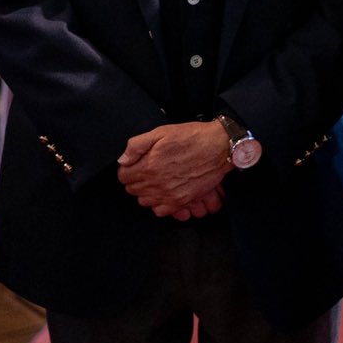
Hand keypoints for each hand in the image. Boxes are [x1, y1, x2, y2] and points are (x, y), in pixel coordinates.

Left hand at [117, 122, 231, 217]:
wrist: (219, 146)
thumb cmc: (192, 137)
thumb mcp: (161, 132)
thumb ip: (136, 146)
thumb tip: (123, 160)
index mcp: (149, 166)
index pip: (124, 176)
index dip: (127, 169)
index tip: (133, 165)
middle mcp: (157, 184)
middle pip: (133, 190)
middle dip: (135, 180)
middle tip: (145, 170)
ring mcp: (170, 194)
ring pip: (145, 201)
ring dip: (146, 192)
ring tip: (155, 181)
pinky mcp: (182, 200)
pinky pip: (161, 211)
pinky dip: (159, 204)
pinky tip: (164, 192)